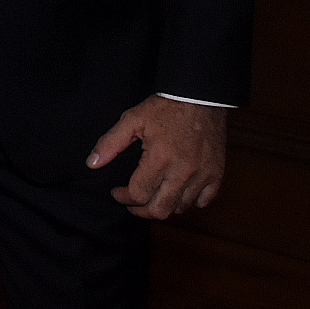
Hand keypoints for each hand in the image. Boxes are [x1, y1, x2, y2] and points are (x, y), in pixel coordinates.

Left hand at [88, 96, 226, 218]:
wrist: (200, 97)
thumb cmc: (165, 108)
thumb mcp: (132, 120)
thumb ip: (110, 143)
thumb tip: (92, 164)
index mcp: (159, 158)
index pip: (138, 194)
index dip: (123, 197)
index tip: (117, 192)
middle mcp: (183, 171)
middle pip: (160, 209)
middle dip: (141, 210)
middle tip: (131, 203)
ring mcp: (203, 175)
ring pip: (181, 208)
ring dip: (164, 205)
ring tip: (152, 194)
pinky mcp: (217, 174)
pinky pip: (204, 201)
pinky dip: (190, 202)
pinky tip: (178, 192)